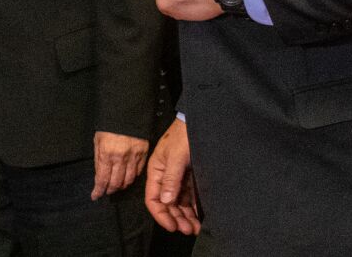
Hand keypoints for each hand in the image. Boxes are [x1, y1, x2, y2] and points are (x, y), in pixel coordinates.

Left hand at [91, 131, 148, 199]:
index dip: (98, 190)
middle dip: (110, 190)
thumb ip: (98, 158)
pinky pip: (138, 172)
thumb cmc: (109, 126)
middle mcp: (120, 158)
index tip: (95, 196)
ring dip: (121, 186)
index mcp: (106, 154)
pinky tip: (128, 178)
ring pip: (128, 180)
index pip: (102, 179)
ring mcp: (133, 157)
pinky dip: (132, 178)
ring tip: (117, 186)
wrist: (127, 113)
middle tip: (106, 192)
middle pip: (116, 183)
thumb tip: (99, 175)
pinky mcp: (143, 154)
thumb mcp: (98, 140)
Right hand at [145, 119, 200, 234]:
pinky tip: (198, 217)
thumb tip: (166, 201)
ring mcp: (178, 177)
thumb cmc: (184, 136)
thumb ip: (171, 178)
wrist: (198, 122)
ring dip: (185, 216)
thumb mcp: (176, 156)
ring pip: (178, 202)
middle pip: (167, 204)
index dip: (161, 214)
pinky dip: (192, 208)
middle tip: (188, 230)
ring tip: (195, 228)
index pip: (153, 198)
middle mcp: (165, 176)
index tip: (172, 226)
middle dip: (176, 218)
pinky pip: (188, 197)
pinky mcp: (189, 177)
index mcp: (156, 171)